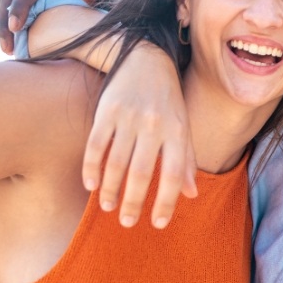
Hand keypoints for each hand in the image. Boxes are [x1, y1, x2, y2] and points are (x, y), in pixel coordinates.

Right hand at [0, 0, 117, 54]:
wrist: (125, 12)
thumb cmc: (122, 12)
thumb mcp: (116, 6)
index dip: (19, 6)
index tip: (16, 30)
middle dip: (4, 20)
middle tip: (7, 48)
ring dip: (2, 24)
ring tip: (7, 50)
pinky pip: (15, 7)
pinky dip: (9, 25)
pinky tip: (13, 46)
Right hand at [87, 45, 196, 227]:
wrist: (146, 60)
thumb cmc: (168, 102)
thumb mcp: (184, 127)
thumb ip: (187, 161)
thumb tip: (191, 194)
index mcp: (178, 132)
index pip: (174, 175)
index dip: (167, 201)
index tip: (159, 223)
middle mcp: (154, 125)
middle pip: (141, 173)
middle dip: (133, 202)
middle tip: (128, 223)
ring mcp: (129, 117)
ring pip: (116, 162)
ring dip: (111, 190)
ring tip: (108, 208)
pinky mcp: (107, 110)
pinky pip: (96, 145)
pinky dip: (91, 168)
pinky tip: (91, 186)